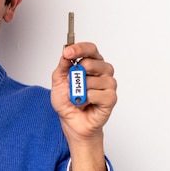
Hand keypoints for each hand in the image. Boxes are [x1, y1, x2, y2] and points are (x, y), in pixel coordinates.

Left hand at [51, 42, 115, 170]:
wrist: (72, 122)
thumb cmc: (68, 101)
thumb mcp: (58, 80)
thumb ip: (63, 65)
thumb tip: (66, 54)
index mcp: (92, 62)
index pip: (90, 49)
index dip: (78, 49)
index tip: (67, 52)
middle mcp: (103, 71)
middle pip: (91, 62)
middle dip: (76, 74)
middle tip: (71, 83)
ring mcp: (109, 84)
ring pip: (92, 80)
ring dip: (80, 90)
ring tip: (79, 97)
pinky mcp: (111, 98)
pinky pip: (96, 94)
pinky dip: (86, 99)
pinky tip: (85, 103)